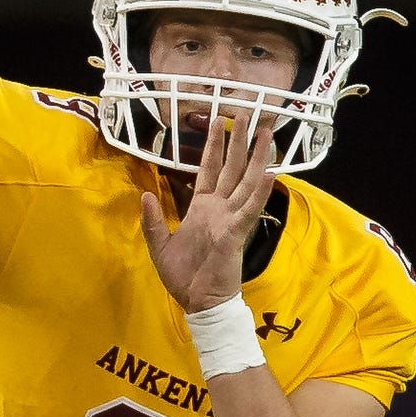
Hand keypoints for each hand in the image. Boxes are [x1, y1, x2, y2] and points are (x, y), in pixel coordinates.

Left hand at [134, 106, 278, 314]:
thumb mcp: (159, 245)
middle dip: (240, 140)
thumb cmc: (183, 277)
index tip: (219, 121)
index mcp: (202, 208)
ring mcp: (230, 218)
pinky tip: (270, 171)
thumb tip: (145, 193)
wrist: (198, 303)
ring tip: (266, 131)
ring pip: (246, 181)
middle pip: (233, 167)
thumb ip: (152, 219)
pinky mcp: (235, 232)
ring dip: (256, 156)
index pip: (210, 169)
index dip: (214, 145)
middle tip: (249, 112)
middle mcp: (220, 208)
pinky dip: (259, 191)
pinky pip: (249, 208)